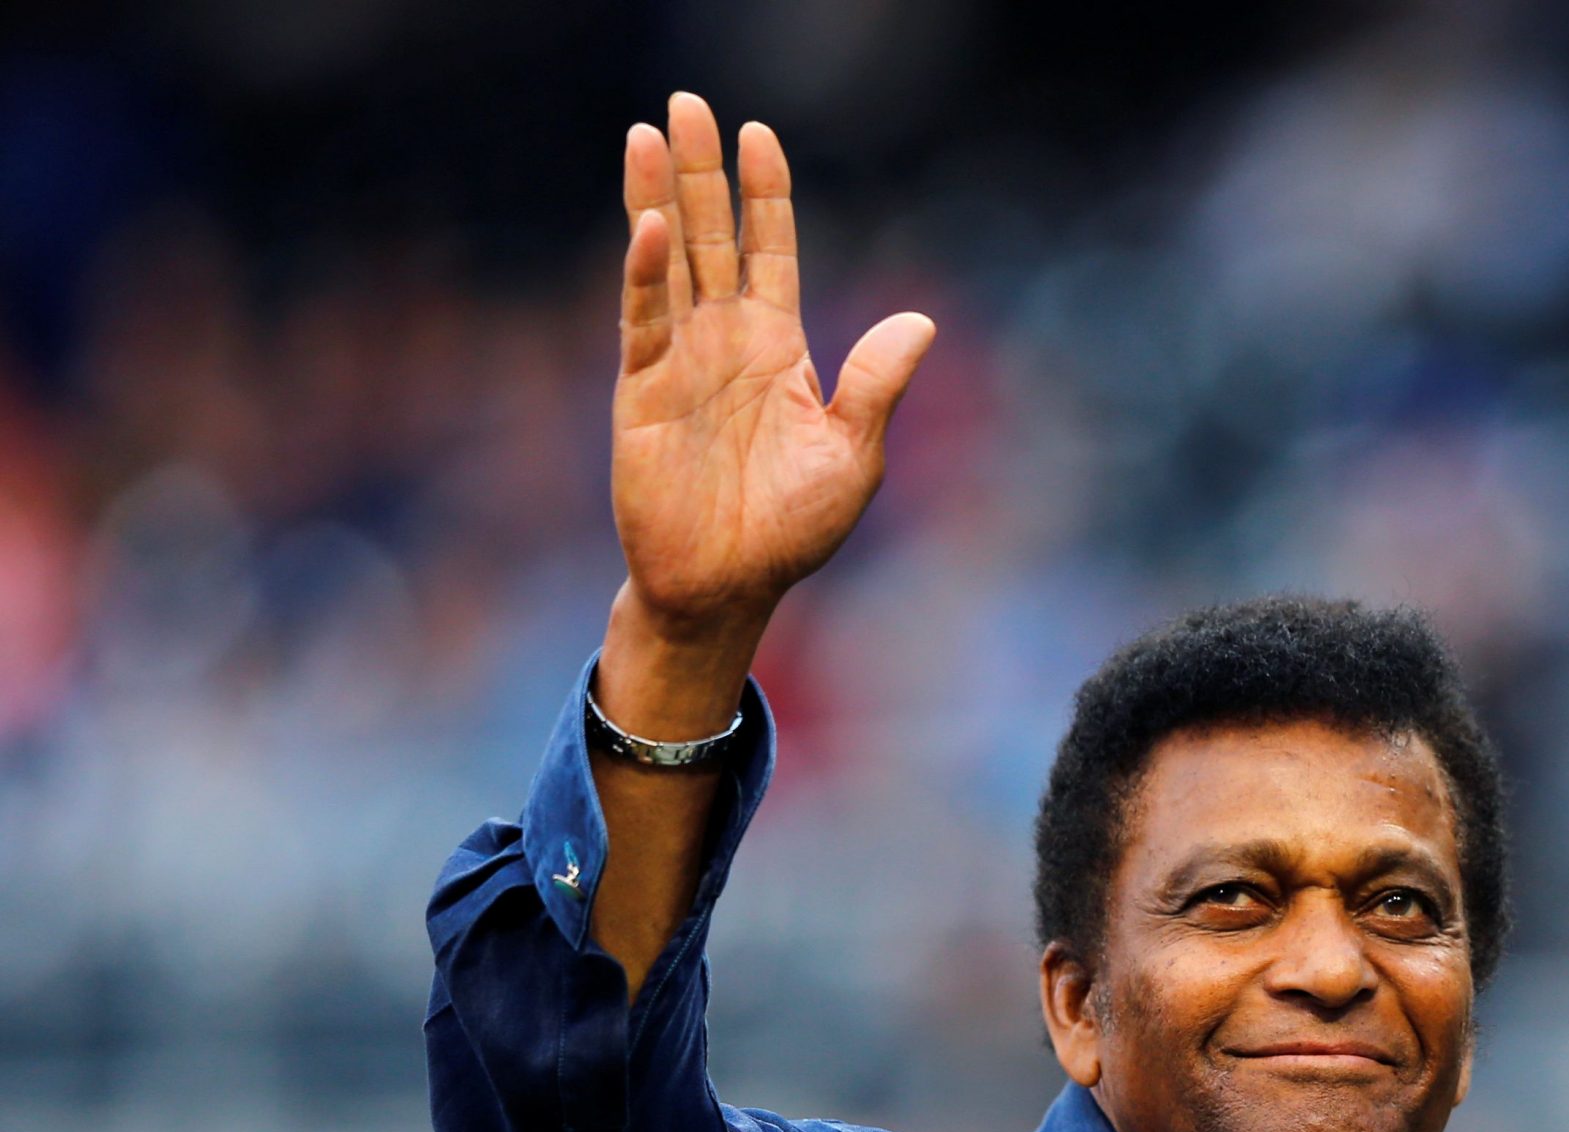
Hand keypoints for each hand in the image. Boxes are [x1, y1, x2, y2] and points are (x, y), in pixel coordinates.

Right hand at [612, 94, 933, 648]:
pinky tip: (651, 226)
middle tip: (688, 103)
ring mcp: (680, 361)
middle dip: (703, 171)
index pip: (771, 251)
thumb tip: (920, 323)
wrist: (729, 588)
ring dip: (658, 198)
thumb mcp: (852, 456)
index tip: (760, 134)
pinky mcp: (644, 392)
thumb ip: (877, 387)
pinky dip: (645, 274)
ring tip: (649, 133)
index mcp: (778, 348)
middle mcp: (724, 341)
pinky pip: (644, 321)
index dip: (765, 195)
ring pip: (668, 263)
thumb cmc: (791, 531)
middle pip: (712, 237)